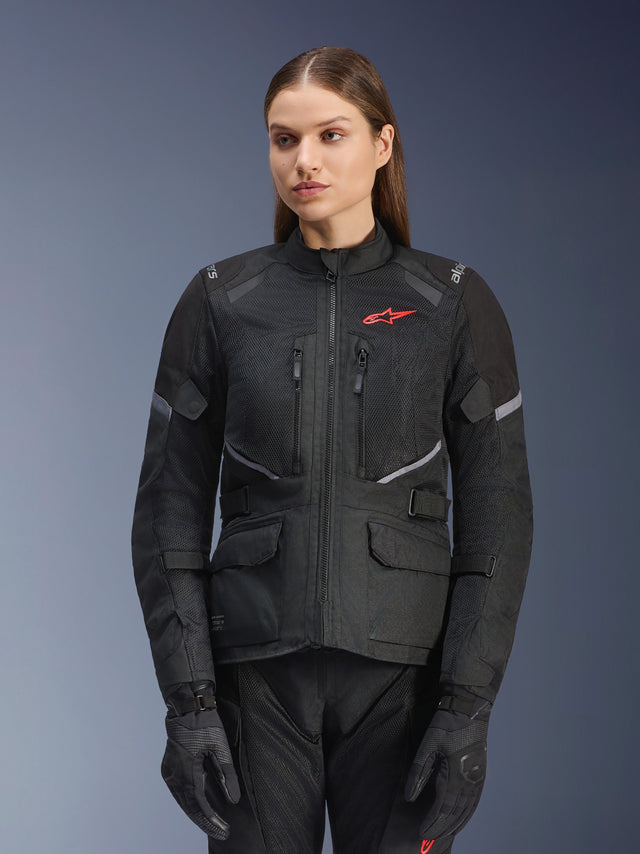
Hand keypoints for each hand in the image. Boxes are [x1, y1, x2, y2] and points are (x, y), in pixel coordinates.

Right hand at [161, 707, 240, 839]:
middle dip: (206, 822)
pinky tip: (198, 808)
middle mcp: (175, 776)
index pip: (200, 805)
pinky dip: (189, 803)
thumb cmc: (205, 725)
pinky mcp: (168, 769)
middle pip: (190, 808)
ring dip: (196, 815)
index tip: (224, 829)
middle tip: (221, 832)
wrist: (186, 708)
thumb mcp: (221, 748)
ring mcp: (169, 773)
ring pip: (182, 802)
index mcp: (187, 772)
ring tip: (212, 824)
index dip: (212, 820)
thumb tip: (234, 800)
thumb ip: (227, 775)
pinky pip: (178, 793)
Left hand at [404, 697, 490, 838]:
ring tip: (443, 835)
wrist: (469, 710)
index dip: (432, 824)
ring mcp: (477, 779)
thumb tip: (409, 797)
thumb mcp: (427, 746)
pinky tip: (461, 820)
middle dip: (441, 829)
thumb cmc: (446, 725)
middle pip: (455, 815)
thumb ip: (417, 773)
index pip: (443, 809)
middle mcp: (469, 782)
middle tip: (428, 840)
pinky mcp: (480, 775)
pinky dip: (467, 815)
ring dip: (455, 826)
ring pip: (467, 811)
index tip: (421, 833)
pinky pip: (475, 802)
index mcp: (455, 776)